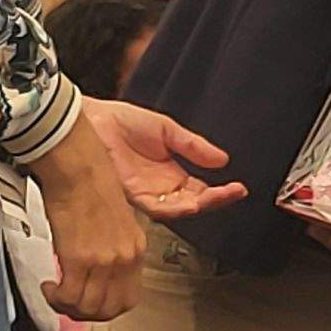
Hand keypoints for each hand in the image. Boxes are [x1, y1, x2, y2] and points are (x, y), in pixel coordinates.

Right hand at [37, 178, 147, 323]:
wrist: (78, 169)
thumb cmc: (91, 185)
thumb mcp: (116, 222)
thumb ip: (112, 249)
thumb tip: (97, 271)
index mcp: (136, 250)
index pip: (128, 300)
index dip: (105, 309)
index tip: (89, 303)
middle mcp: (125, 259)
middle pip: (108, 310)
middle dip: (84, 313)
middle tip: (67, 302)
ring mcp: (104, 261)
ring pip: (87, 308)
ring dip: (66, 306)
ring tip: (55, 292)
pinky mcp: (80, 259)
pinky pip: (68, 296)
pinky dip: (55, 297)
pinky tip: (49, 284)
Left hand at [83, 98, 245, 220]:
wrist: (93, 120)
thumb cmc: (121, 122)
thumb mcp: (167, 131)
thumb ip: (193, 146)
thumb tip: (222, 159)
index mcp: (170, 175)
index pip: (200, 190)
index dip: (221, 192)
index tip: (238, 188)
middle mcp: (159, 189)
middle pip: (193, 203)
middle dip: (215, 200)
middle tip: (233, 192)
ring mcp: (146, 194)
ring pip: (177, 209)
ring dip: (198, 205)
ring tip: (215, 197)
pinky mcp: (131, 194)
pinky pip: (155, 207)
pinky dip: (174, 207)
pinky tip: (188, 202)